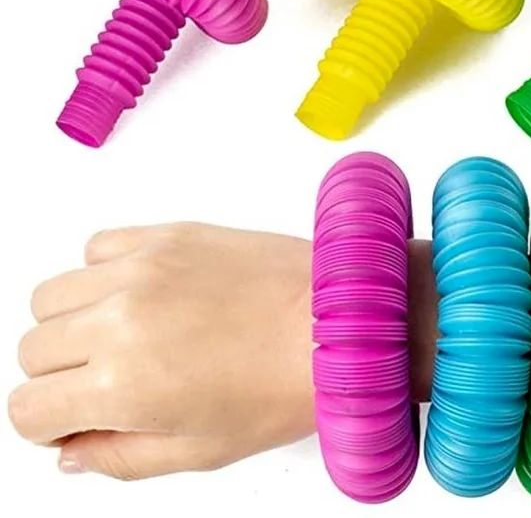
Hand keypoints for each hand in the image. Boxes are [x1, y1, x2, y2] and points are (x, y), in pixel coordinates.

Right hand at [8, 223, 313, 479]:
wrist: (340, 322)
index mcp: (122, 383)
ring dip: (73, 322)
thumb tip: (74, 449)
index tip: (80, 419)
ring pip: (53, 294)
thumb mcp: (201, 449)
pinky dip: (104, 272)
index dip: (50, 423)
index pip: (28, 406)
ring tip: (124, 334)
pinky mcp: (170, 234)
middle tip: (106, 380)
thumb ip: (120, 455)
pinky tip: (143, 292)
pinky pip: (100, 245)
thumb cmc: (287, 385)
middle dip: (59, 375)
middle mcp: (120, 317)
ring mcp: (144, 267)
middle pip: (33, 347)